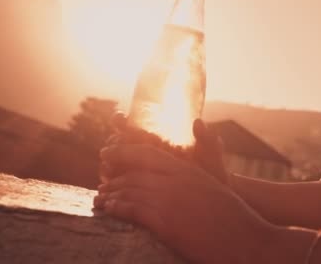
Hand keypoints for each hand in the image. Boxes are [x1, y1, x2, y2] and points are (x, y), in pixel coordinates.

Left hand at [94, 144, 275, 263]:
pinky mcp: (166, 223)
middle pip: (134, 172)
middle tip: (101, 181)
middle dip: (113, 175)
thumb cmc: (236, 217)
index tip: (107, 152)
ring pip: (130, 190)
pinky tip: (109, 209)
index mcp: (188, 170)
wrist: (248, 241)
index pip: (147, 154)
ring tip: (100, 198)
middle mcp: (177, 181)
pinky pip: (133, 210)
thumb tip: (195, 133)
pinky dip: (116, 207)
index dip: (123, 151)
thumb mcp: (215, 187)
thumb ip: (197, 169)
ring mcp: (170, 201)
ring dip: (110, 193)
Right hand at [102, 112, 229, 184]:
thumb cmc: (210, 175)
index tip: (119, 118)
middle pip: (119, 144)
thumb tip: (199, 122)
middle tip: (110, 149)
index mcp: (160, 142)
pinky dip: (110, 185)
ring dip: (108, 165)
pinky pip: (116, 186)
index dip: (122, 121)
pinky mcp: (135, 191)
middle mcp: (145, 154)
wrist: (213, 202)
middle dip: (113, 144)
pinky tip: (108, 187)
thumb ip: (208, 142)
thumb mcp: (210, 158)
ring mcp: (138, 172)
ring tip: (108, 169)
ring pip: (113, 164)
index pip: (135, 127)